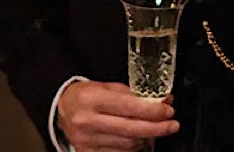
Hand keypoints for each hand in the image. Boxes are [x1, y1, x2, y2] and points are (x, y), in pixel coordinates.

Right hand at [57, 81, 178, 151]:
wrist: (61, 108)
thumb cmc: (86, 96)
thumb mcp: (107, 87)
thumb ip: (133, 94)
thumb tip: (162, 101)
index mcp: (91, 99)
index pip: (128, 107)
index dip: (152, 110)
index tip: (168, 110)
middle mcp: (87, 121)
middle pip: (130, 129)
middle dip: (156, 128)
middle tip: (172, 125)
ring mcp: (86, 140)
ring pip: (127, 143)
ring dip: (145, 136)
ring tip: (152, 128)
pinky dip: (132, 145)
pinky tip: (136, 137)